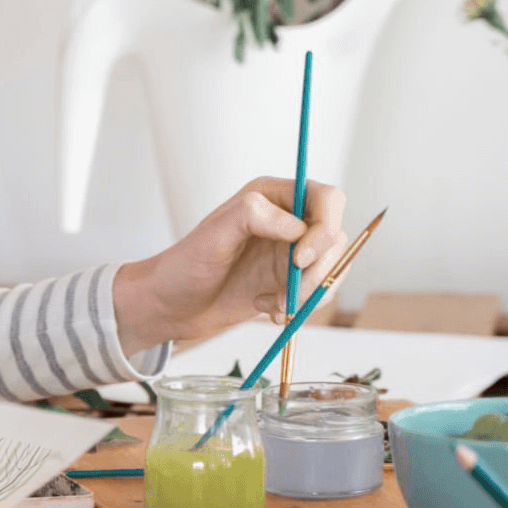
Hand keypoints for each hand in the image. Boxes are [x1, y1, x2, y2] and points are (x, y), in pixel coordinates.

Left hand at [112, 177, 348, 353]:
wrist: (171, 306)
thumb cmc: (185, 266)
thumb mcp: (213, 235)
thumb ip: (253, 216)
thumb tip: (297, 226)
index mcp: (272, 196)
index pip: (326, 199)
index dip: (324, 228)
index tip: (299, 258)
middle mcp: (287, 221)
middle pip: (336, 237)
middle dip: (318, 270)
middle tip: (288, 295)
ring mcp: (291, 253)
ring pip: (332, 268)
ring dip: (309, 293)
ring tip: (273, 305)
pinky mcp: (290, 282)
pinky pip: (318, 293)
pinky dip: (300, 308)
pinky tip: (267, 310)